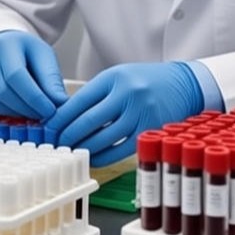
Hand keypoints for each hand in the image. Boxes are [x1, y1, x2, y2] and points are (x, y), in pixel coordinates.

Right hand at [0, 30, 67, 119]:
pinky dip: (9, 113)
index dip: (34, 97)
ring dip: (19, 112)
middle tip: (46, 115)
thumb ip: (51, 79)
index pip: (16, 75)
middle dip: (28, 107)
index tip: (51, 110)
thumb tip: (61, 103)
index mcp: (6, 46)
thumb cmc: (27, 50)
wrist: (5, 45)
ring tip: (36, 113)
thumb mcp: (44, 56)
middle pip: (4, 91)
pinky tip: (22, 111)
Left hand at [46, 62, 202, 166]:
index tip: (50, 129)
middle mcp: (127, 94)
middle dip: (68, 136)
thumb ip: (96, 94)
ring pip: (102, 139)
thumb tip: (65, 116)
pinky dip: (103, 157)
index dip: (60, 118)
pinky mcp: (149, 130)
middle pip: (87, 121)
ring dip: (83, 149)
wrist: (184, 84)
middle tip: (57, 145)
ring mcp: (140, 113)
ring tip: (72, 153)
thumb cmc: (148, 80)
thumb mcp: (120, 76)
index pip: (79, 101)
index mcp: (115, 77)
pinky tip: (93, 158)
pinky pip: (119, 150)